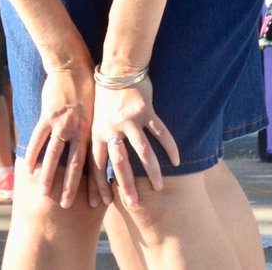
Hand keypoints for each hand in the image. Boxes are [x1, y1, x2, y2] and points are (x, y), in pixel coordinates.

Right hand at [26, 65, 97, 208]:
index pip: (96, 165)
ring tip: (45, 193)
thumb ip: (94, 131)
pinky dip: (32, 154)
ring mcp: (62, 125)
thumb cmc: (88, 88)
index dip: (98, 184)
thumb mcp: (97, 112)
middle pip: (76, 165)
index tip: (100, 202)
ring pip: (55, 156)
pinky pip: (38, 138)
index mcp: (93, 133)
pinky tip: (28, 168)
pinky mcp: (47, 116)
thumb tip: (100, 148)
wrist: (74, 67)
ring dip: (50, 176)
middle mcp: (79, 132)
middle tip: (70, 206)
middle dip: (73, 187)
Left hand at [91, 77, 178, 207]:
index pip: (95, 164)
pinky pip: (160, 133)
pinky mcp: (146, 111)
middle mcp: (112, 128)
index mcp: (97, 132)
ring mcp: (129, 120)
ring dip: (152, 172)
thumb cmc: (104, 96)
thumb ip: (98, 140)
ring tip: (158, 187)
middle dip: (125, 184)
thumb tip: (98, 165)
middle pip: (119, 162)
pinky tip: (176, 161)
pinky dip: (170, 148)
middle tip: (133, 203)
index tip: (101, 204)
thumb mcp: (95, 119)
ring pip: (143, 151)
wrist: (116, 68)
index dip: (98, 184)